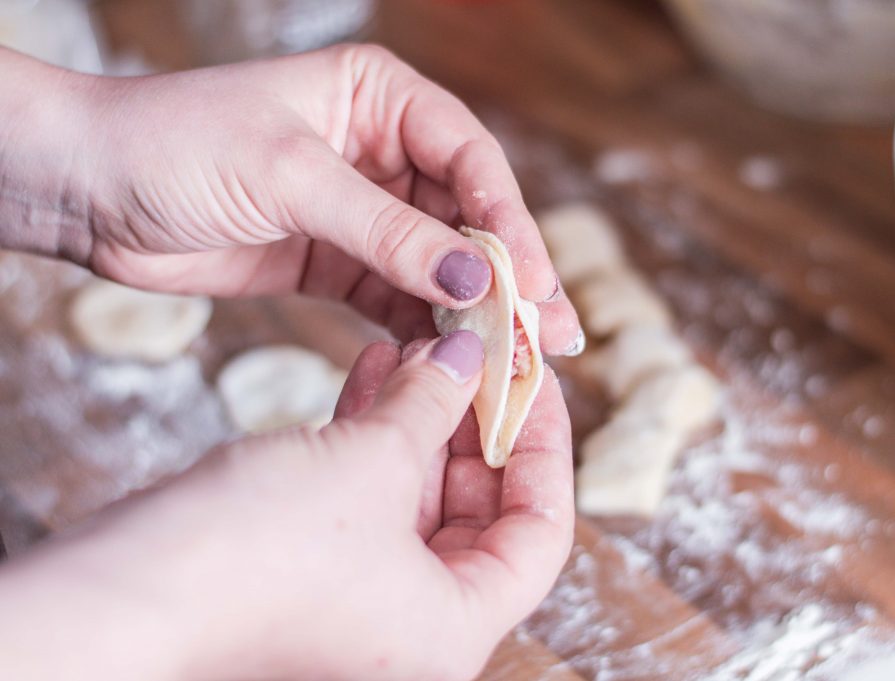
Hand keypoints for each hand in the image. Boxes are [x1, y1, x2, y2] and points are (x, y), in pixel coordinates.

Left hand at [0, 46, 580, 352]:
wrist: (88, 191)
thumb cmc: (178, 146)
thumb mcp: (292, 179)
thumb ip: (387, 232)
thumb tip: (475, 279)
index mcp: (380, 97)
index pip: (469, 159)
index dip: (508, 223)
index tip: (531, 283)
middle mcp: (381, 149)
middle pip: (465, 218)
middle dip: (507, 277)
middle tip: (550, 336)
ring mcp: (360, 209)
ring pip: (436, 263)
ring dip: (473, 312)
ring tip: (515, 362)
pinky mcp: (334, 260)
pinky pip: (394, 296)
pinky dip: (421, 328)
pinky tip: (450, 362)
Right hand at [0, 333, 574, 679]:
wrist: (126, 594)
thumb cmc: (258, 553)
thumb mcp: (372, 464)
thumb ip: (432, 403)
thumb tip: (469, 353)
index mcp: (457, 628)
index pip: (542, 532)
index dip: (545, 446)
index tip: (535, 379)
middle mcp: (417, 626)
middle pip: (480, 508)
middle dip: (474, 420)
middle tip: (476, 349)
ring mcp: (364, 599)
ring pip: (418, 493)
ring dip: (420, 416)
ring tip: (422, 344)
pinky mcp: (315, 570)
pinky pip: (367, 495)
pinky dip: (374, 434)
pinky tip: (374, 366)